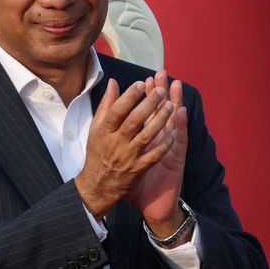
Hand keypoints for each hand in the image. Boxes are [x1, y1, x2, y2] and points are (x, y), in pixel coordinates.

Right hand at [74, 79, 175, 219]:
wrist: (97, 186)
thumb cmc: (98, 153)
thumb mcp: (96, 128)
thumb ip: (106, 105)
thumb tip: (113, 82)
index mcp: (104, 131)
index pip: (117, 110)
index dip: (129, 96)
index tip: (141, 83)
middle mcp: (116, 142)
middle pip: (134, 120)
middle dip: (148, 104)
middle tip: (161, 90)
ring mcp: (129, 156)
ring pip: (146, 135)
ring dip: (160, 120)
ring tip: (170, 106)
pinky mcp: (139, 168)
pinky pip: (154, 155)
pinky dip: (164, 144)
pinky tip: (173, 132)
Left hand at [129, 71, 188, 239]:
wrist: (152, 207)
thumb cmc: (135, 182)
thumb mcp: (123, 159)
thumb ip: (119, 143)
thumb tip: (108, 128)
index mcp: (146, 140)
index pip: (146, 113)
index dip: (144, 97)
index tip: (142, 80)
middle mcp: (160, 142)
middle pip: (161, 112)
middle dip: (160, 93)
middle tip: (161, 74)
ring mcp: (169, 150)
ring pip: (173, 123)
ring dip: (173, 103)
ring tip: (174, 85)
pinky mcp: (176, 160)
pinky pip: (178, 141)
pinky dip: (179, 126)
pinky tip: (181, 112)